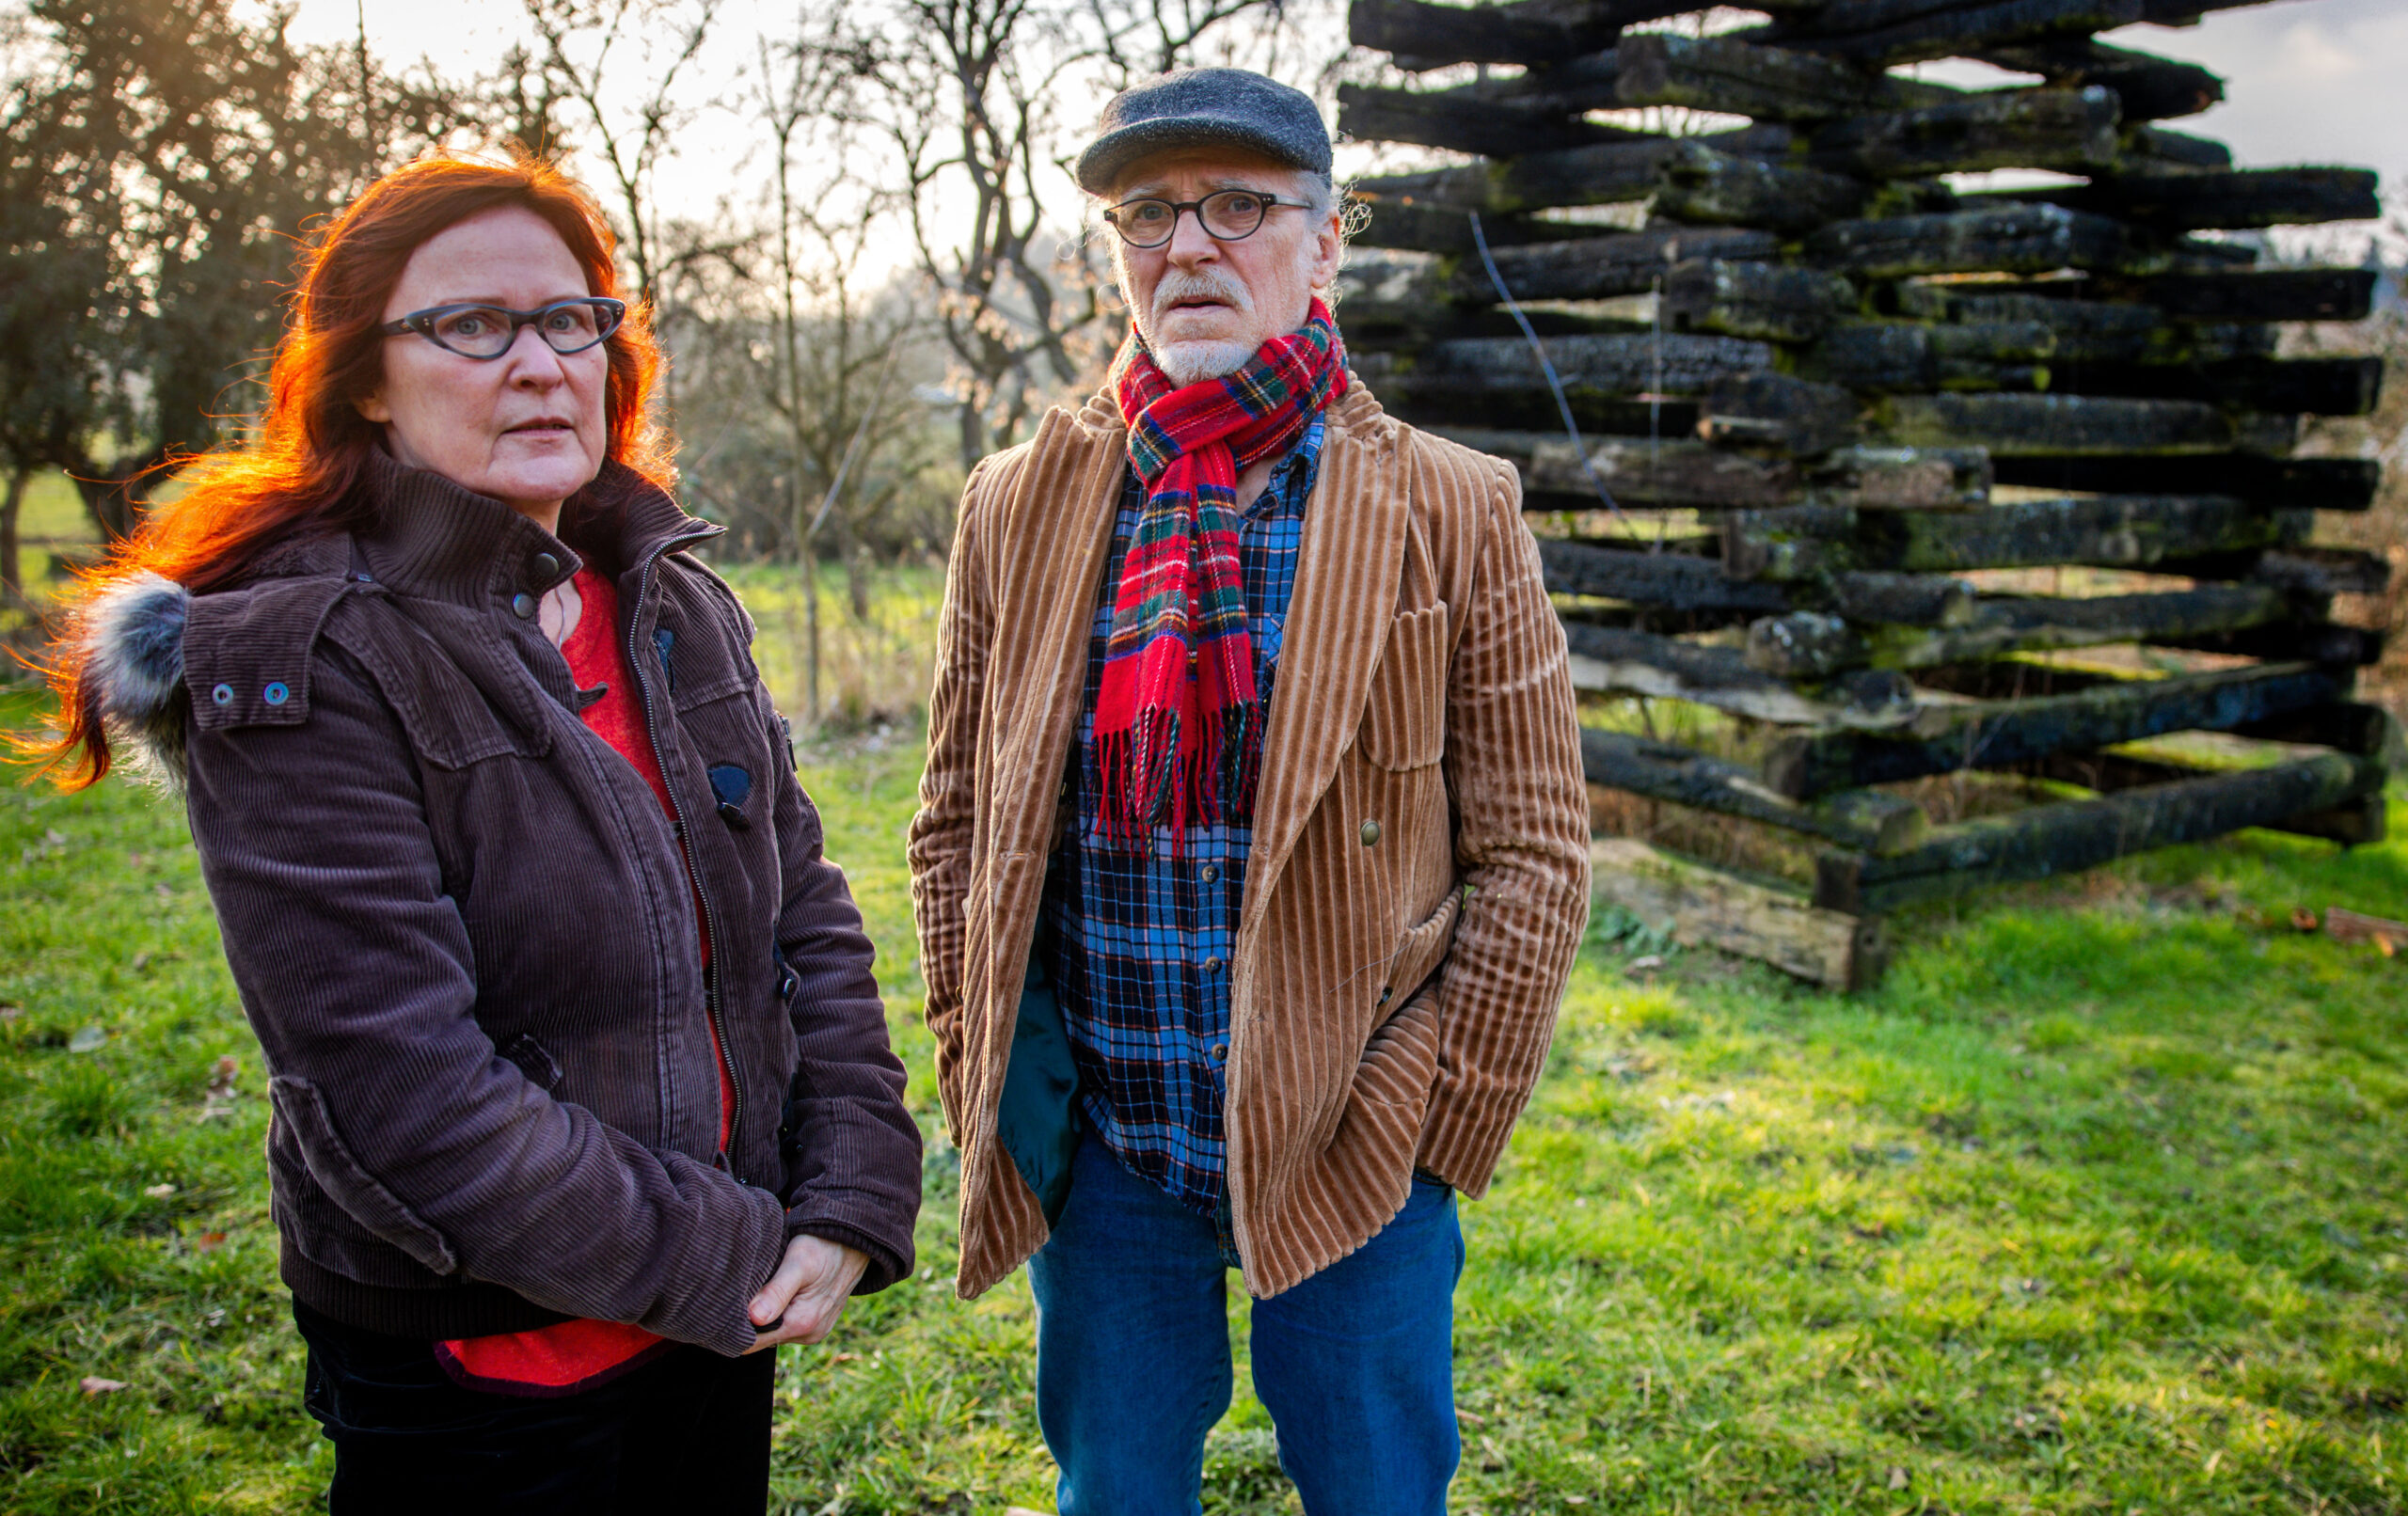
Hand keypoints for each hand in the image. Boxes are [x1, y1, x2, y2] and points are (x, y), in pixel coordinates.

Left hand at [744, 1235, 867, 1353]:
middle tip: (745, 1289)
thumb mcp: (798, 1262)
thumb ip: (777, 1291)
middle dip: (748, 1319)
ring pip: (773, 1331)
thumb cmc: (824, 1247)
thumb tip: (753, 1318)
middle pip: (761, 1337)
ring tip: (765, 1287)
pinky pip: (787, 1325)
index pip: (751, 1342)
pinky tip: (780, 1292)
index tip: (727, 1303)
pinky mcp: (816, 1325)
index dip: (734, 1326)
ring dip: (764, 1315)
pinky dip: (778, 1313)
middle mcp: (808, 1333)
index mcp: (802, 1323)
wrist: (856, 1242)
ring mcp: (814, 1331)